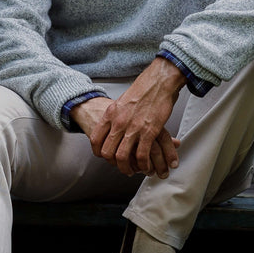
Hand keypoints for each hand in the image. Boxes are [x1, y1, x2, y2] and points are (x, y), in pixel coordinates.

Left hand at [73, 58, 184, 177]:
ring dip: (127, 168)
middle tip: (120, 166)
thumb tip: (112, 123)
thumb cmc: (143, 89)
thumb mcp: (122, 101)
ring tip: (132, 170)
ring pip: (122, 156)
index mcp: (111, 114)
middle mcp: (119, 123)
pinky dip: (143, 164)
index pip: (96, 139)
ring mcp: (133, 128)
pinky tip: (145, 165)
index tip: (103, 156)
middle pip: (107, 152)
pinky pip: (141, 154)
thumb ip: (116, 115)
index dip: (98, 151)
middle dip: (113, 163)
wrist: (158, 82)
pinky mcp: (148, 132)